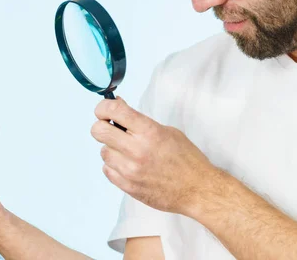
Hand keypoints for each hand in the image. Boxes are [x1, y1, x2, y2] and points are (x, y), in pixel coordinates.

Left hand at [91, 97, 223, 216]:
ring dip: (111, 148)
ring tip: (127, 151)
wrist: (197, 190)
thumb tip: (117, 106)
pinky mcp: (128, 187)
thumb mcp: (167, 131)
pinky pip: (107, 170)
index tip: (104, 110)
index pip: (114, 110)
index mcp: (149, 131)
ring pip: (102, 151)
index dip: (103, 107)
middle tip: (111, 129)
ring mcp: (131, 170)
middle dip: (102, 126)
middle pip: (98, 130)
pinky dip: (114, 166)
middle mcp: (137, 150)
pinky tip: (128, 165)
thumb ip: (139, 120)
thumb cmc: (186, 159)